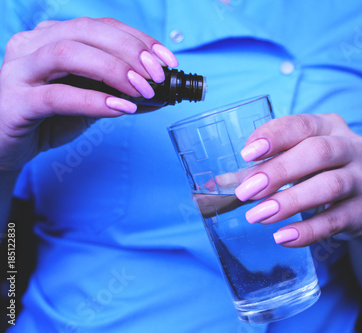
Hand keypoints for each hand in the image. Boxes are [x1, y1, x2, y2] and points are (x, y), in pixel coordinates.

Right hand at [0, 17, 177, 170]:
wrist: (5, 147)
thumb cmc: (46, 119)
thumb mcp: (85, 100)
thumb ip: (113, 92)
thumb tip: (157, 91)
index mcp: (50, 38)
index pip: (99, 26)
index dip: (137, 39)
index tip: (166, 58)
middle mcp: (31, 46)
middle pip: (85, 32)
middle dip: (129, 50)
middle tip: (157, 74)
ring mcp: (18, 72)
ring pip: (67, 54)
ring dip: (112, 70)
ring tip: (142, 90)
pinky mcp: (14, 102)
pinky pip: (56, 96)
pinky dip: (93, 100)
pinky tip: (120, 109)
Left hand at [234, 114, 361, 246]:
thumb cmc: (320, 174)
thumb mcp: (297, 163)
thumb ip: (261, 169)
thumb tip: (218, 184)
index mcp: (329, 126)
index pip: (301, 125)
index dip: (274, 137)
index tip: (246, 154)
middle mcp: (351, 147)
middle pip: (317, 152)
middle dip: (278, 171)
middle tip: (246, 193)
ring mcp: (361, 179)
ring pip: (329, 185)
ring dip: (290, 201)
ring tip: (259, 216)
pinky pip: (335, 220)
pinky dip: (307, 230)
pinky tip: (283, 237)